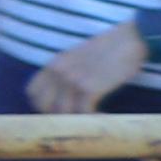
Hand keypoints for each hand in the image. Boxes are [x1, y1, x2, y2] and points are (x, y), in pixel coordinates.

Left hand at [30, 19, 154, 114]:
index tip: (59, 111)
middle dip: (58, 117)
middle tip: (77, 119)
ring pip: (62, 112)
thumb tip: (63, 95)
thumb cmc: (107, 51)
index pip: (31, 93)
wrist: (129, 39)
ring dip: (77, 120)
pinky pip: (83, 113)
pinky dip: (93, 119)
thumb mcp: (77, 58)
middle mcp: (58, 72)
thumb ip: (66, 72)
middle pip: (43, 106)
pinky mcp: (90, 88)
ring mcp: (72, 79)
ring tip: (93, 119)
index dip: (42, 105)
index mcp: (53, 64)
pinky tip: (104, 117)